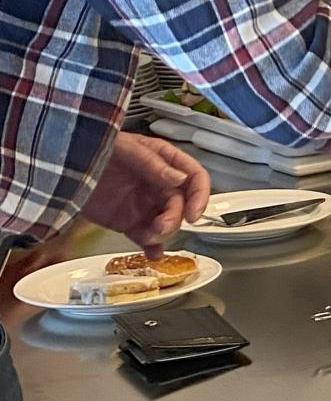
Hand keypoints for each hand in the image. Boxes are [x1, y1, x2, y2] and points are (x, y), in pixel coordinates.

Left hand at [81, 133, 210, 257]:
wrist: (62, 166)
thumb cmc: (94, 147)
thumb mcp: (127, 149)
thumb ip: (154, 164)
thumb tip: (178, 180)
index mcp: (165, 162)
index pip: (195, 178)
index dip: (199, 196)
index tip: (193, 214)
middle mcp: (159, 184)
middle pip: (181, 206)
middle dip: (174, 219)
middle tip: (161, 227)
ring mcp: (144, 204)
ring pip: (167, 224)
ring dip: (163, 234)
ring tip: (149, 237)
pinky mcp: (128, 221)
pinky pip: (146, 237)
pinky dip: (152, 247)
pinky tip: (152, 253)